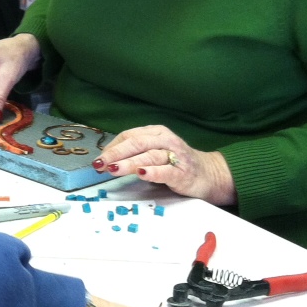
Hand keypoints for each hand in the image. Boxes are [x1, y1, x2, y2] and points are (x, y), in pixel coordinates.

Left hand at [95, 125, 236, 204]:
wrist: (208, 174)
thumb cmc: (175, 162)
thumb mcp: (154, 151)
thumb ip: (134, 153)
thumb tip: (106, 160)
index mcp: (156, 132)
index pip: (129, 136)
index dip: (112, 147)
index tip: (98, 159)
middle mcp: (165, 140)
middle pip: (136, 144)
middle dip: (115, 153)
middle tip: (100, 164)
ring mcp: (175, 156)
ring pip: (149, 156)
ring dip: (129, 163)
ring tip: (114, 169)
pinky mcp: (183, 172)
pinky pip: (166, 171)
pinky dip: (153, 172)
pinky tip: (142, 174)